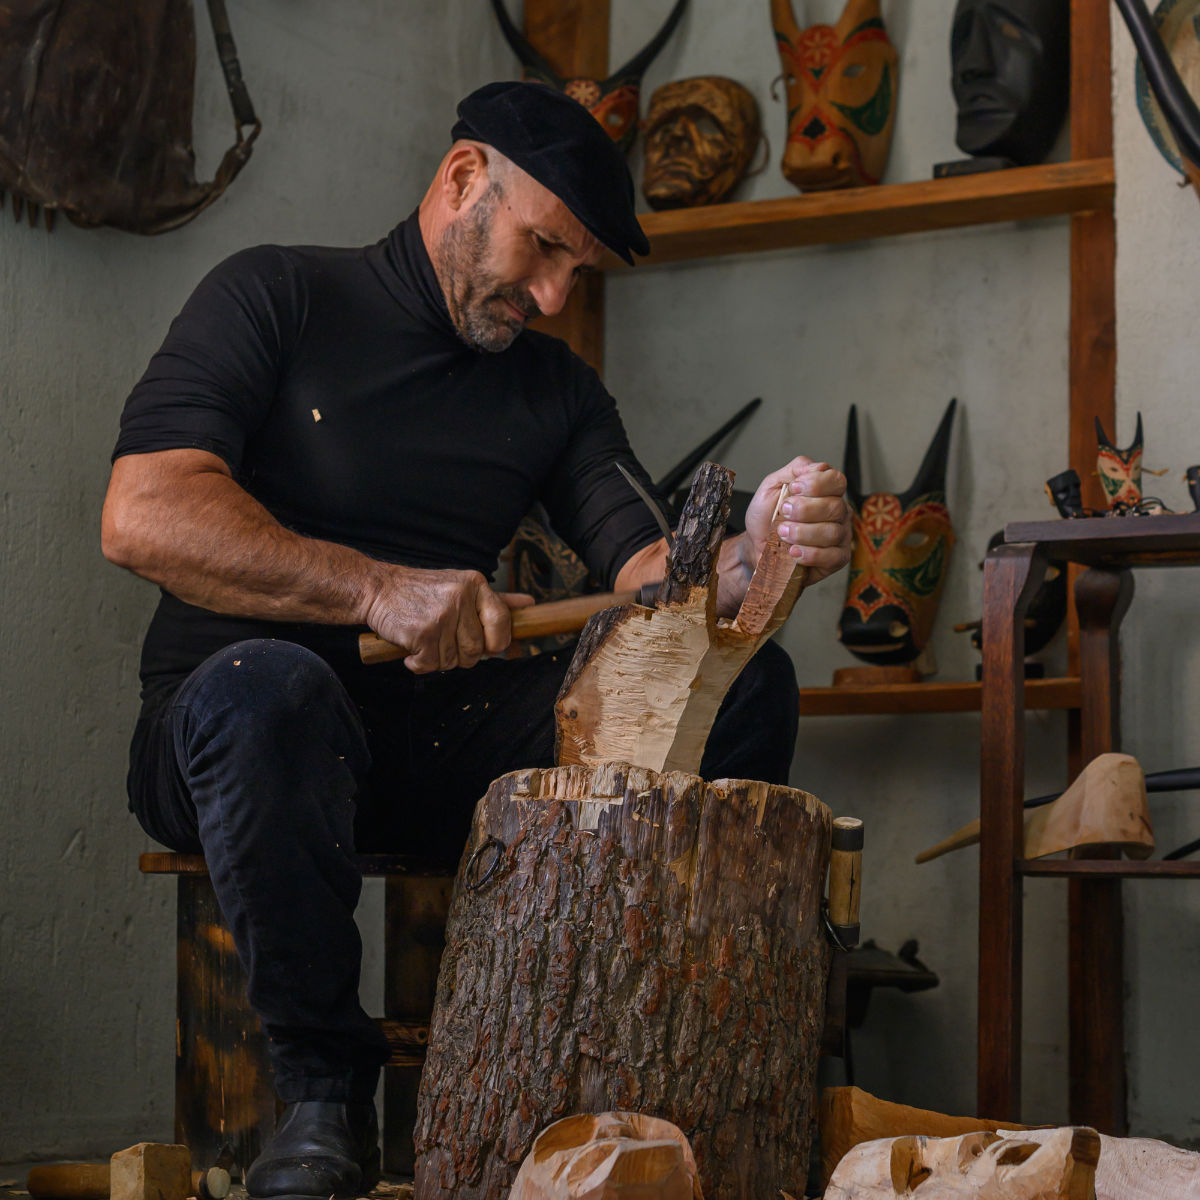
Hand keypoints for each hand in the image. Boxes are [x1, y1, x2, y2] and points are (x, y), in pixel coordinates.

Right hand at [364, 565, 533, 673]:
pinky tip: (411, 648)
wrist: (377, 590)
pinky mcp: (422, 632)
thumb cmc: (422, 592)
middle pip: (476, 651)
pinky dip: (418, 663)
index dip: (495, 642)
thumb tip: (530, 604)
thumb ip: (496, 599)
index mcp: (475, 585)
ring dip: (436, 659)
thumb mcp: (462, 586)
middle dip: (459, 654)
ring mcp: (442, 615)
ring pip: (452, 661)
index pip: (502, 623)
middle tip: (441, 639)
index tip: (483, 645)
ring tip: (424, 639)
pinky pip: (430, 665)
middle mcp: (461, 597)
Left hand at [743, 456, 852, 586]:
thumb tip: (816, 466)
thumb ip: (794, 470)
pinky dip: (810, 554)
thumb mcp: (772, 486)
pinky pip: (833, 556)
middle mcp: (838, 511)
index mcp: (826, 491)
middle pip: (835, 506)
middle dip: (805, 510)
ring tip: (782, 534)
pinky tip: (794, 552)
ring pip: (832, 532)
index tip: (794, 488)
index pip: (836, 480)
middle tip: (783, 513)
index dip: (816, 483)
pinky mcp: (837, 559)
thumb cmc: (767, 516)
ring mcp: (840, 535)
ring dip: (802, 533)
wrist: (756, 545)